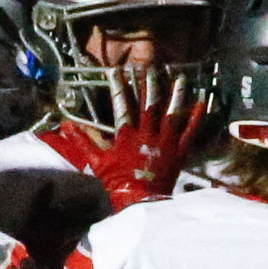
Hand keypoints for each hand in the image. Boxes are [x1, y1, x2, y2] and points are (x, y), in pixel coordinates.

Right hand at [90, 67, 209, 211]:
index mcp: (127, 135)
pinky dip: (197, 118)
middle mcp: (147, 135)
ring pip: (171, 114)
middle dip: (149, 84)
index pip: (121, 105)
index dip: (118, 87)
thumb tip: (65, 125)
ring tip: (179, 78)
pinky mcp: (178, 152)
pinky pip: (189, 132)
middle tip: (150, 67)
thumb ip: (83, 141)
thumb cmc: (116, 182)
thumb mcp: (96, 161)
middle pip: (148, 104)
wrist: (139, 201)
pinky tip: (202, 103)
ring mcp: (165, 143)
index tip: (116, 70)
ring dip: (175, 95)